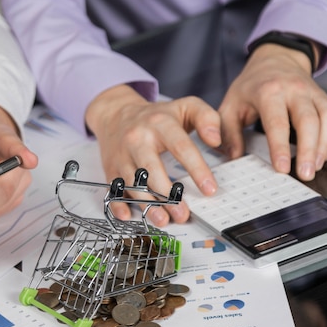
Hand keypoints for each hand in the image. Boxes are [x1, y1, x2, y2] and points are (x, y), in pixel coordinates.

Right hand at [85, 85, 220, 226]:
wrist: (116, 114)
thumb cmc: (156, 117)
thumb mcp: (185, 107)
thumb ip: (207, 118)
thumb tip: (216, 140)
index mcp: (160, 124)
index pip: (181, 147)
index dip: (197, 169)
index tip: (210, 189)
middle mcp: (138, 140)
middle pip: (152, 170)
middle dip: (168, 195)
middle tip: (183, 214)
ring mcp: (122, 156)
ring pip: (133, 183)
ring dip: (147, 205)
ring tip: (163, 219)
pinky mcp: (111, 169)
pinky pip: (112, 188)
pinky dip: (117, 203)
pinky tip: (126, 215)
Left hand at [219, 43, 326, 180]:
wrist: (275, 60)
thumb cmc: (251, 86)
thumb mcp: (230, 106)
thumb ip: (228, 132)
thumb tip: (234, 156)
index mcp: (268, 91)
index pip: (277, 122)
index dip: (280, 147)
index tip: (282, 168)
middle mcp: (294, 90)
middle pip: (308, 121)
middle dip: (309, 150)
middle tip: (306, 174)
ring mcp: (312, 94)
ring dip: (324, 146)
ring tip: (315, 167)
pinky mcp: (324, 99)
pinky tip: (323, 155)